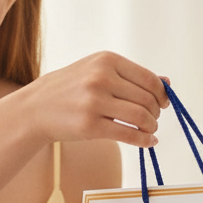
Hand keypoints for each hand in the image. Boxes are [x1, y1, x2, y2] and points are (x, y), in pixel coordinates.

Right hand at [22, 52, 168, 147]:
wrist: (35, 108)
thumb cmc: (72, 89)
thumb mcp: (98, 71)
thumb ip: (131, 76)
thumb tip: (167, 83)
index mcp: (107, 60)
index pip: (149, 79)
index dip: (162, 95)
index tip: (163, 104)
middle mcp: (101, 78)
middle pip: (147, 99)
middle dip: (156, 113)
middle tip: (153, 120)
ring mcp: (94, 102)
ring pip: (141, 117)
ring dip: (151, 127)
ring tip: (149, 131)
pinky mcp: (89, 126)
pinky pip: (128, 135)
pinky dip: (144, 140)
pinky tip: (147, 142)